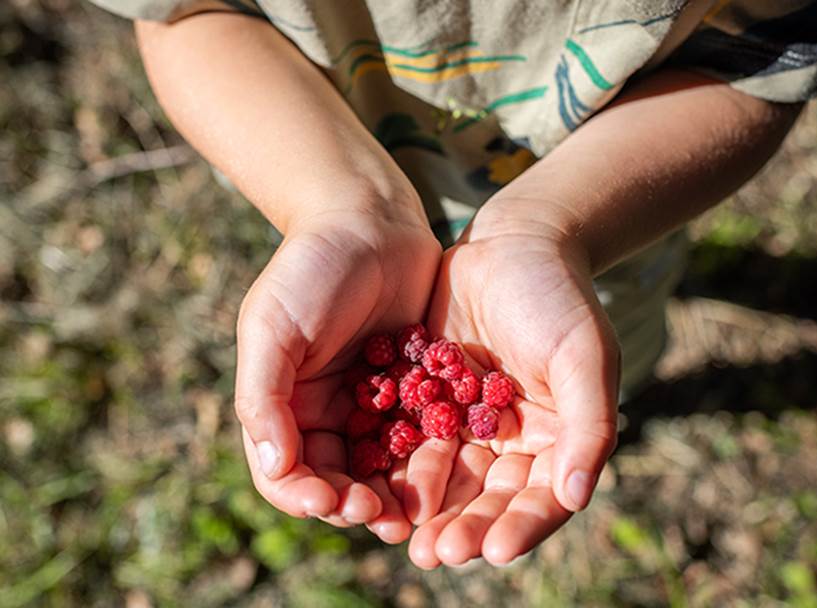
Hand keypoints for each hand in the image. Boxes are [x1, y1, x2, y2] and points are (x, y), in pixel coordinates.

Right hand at [235, 209, 439, 543]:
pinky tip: (447, 472)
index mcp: (285, 404)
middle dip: (355, 503)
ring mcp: (373, 403)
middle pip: (337, 479)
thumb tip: (274, 466)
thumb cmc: (311, 267)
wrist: (369, 218)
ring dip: (394, 494)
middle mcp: (327, 411)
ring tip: (415, 514)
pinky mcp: (415, 388)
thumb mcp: (273, 325)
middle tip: (384, 516)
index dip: (303, 494)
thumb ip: (264, 395)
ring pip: (382, 467)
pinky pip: (420, 434)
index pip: (286, 470)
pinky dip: (428, 458)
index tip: (329, 502)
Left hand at [401, 218, 619, 567]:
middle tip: (433, 554)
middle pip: (488, 497)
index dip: (520, 526)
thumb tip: (577, 497)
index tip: (492, 552)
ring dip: (426, 506)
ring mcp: (469, 420)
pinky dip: (399, 463)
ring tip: (401, 532)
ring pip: (447, 476)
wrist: (513, 242)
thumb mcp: (584, 355)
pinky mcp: (431, 397)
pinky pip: (413, 438)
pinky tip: (376, 483)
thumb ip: (588, 426)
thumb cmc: (560, 296)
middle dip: (464, 527)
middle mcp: (513, 439)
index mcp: (557, 438)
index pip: (542, 497)